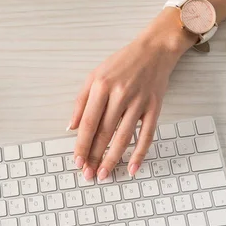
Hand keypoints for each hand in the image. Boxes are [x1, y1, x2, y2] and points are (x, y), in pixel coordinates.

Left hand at [69, 10, 194, 180]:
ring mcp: (139, 101)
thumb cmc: (121, 63)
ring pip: (124, 137)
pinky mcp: (155, 107)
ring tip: (104, 174)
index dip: (82, 144)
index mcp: (102, 86)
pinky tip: (132, 167)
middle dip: (95, 156)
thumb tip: (70, 127)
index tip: (77, 161)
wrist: (154, 50)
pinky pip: (147, 134)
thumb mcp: (94, 75)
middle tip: (88, 174)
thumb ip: (81, 101)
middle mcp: (120, 94)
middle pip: (105, 132)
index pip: (88, 122)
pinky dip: (140, 153)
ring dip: (113, 158)